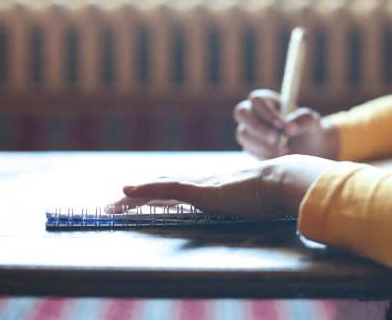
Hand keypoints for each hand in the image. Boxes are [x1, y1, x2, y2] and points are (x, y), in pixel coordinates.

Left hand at [108, 155, 334, 218]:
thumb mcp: (253, 202)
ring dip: (131, 197)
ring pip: (157, 188)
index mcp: (210, 188)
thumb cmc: (273, 193)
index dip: (153, 195)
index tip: (134, 204)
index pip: (174, 191)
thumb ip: (245, 205)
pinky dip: (145, 189)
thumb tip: (246, 212)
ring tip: (109, 206)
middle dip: (133, 198)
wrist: (283, 180)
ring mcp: (200, 186)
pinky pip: (167, 189)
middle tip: (109, 208)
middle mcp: (200, 183)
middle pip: (159, 187)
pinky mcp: (202, 192)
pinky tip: (127, 191)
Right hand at [233, 89, 339, 159]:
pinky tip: (280, 156)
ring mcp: (249, 130)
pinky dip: (264, 154)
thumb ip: (303, 120)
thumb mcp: (312, 122)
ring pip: (243, 134)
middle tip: (275, 139)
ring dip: (263, 144)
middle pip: (241, 113)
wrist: (309, 151)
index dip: (267, 112)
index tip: (282, 125)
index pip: (257, 100)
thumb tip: (289, 128)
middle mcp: (255, 113)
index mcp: (268, 101)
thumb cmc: (309, 131)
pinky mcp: (250, 146)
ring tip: (285, 150)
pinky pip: (249, 149)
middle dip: (257, 127)